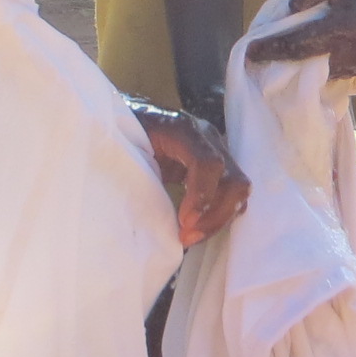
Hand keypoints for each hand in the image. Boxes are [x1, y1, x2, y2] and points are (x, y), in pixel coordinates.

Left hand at [131, 101, 251, 243]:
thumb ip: (134, 168)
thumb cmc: (118, 133)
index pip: (208, 162)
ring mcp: (215, 152)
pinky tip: (196, 230)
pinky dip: (218, 217)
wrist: (122, 118)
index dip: (202, 194)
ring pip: (237, 190)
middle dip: (215, 214)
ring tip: (190, 238)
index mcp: (181, 128)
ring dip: (218, 219)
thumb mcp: (121, 146)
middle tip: (187, 237)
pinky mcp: (215, 169)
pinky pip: (230, 195)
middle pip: (232, 179)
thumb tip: (139, 207)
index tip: (185, 222)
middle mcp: (207, 138)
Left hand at [247, 0, 355, 78]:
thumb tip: (289, 16)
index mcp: (346, 25)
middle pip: (320, 65)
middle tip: (281, 54)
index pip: (300, 45)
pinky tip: (343, 49)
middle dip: (299, 61)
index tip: (252, 53)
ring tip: (311, 54)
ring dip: (325, 63)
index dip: (273, 50)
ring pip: (342, 71)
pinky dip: (350, 61)